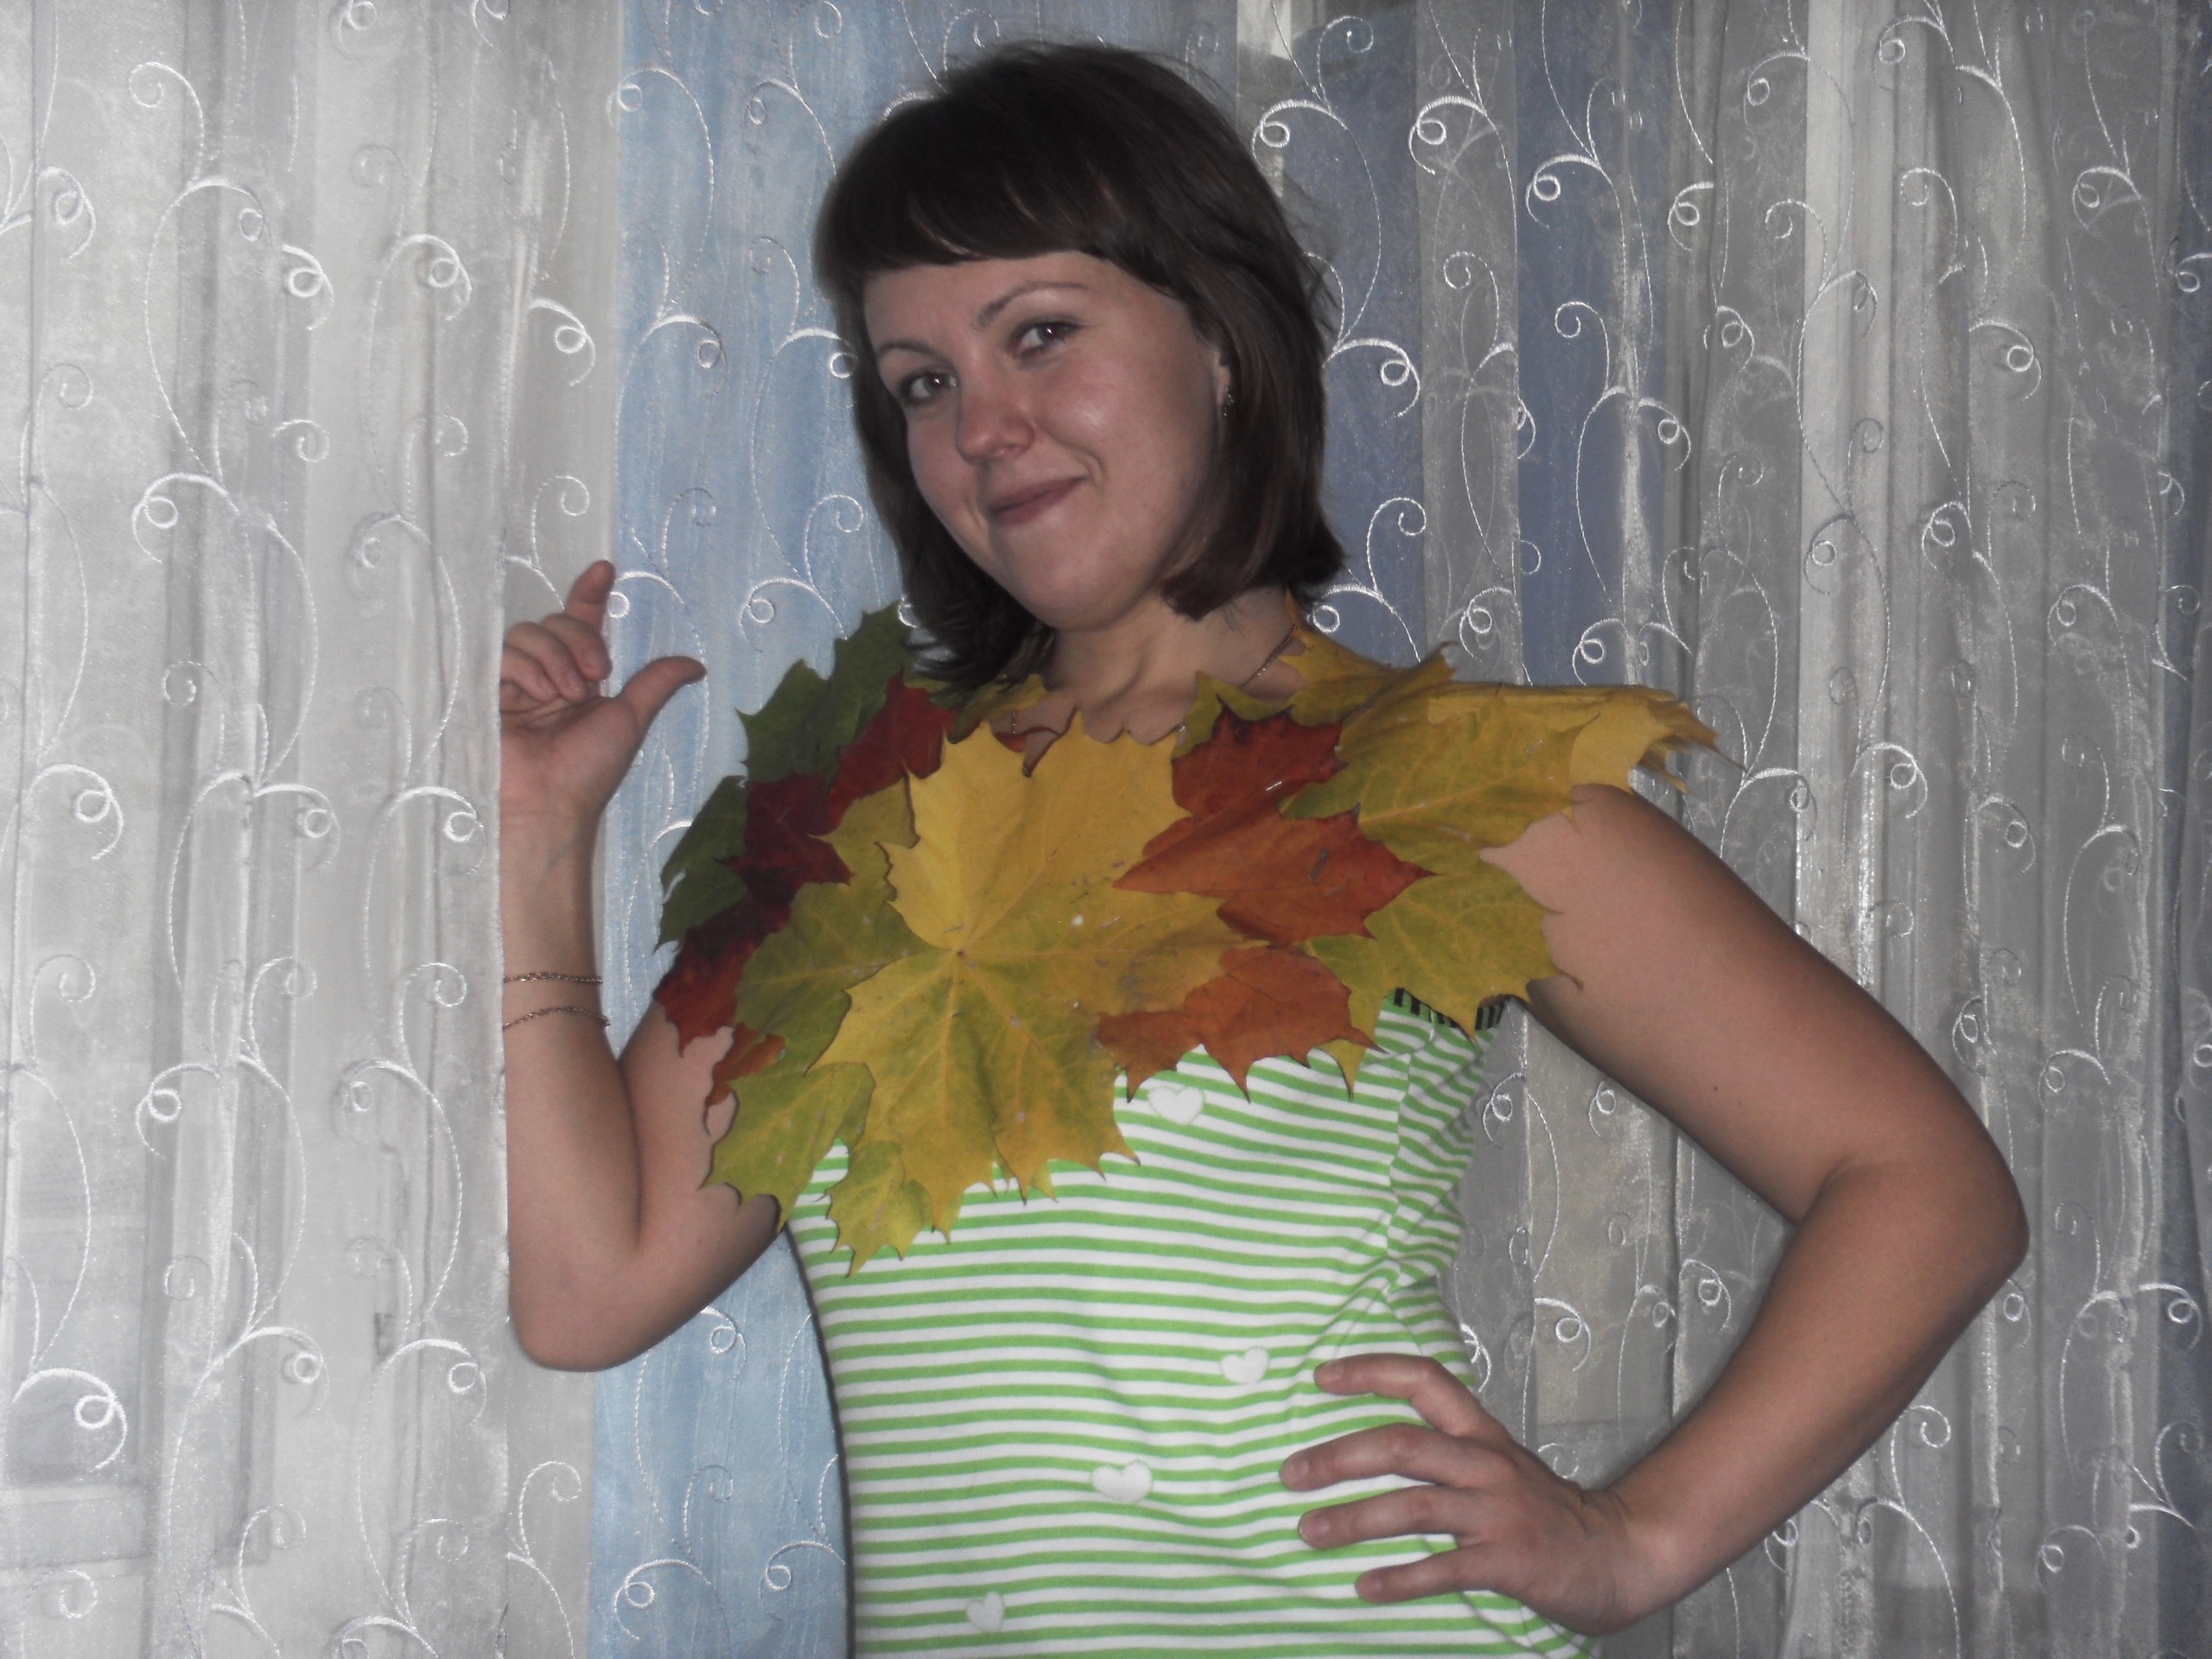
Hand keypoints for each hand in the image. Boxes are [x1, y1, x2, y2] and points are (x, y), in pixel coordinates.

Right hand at [501, 561, 703, 830]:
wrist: (548, 802)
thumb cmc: (588, 770)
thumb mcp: (630, 719)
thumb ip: (656, 684)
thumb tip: (697, 664)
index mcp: (580, 680)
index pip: (583, 624)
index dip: (589, 595)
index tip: (605, 568)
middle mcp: (547, 676)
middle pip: (556, 622)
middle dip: (579, 642)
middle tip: (592, 679)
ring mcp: (515, 684)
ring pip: (528, 632)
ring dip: (554, 658)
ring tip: (563, 695)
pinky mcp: (486, 692)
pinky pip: (501, 653)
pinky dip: (524, 667)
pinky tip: (536, 694)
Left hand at [1280, 1354, 1655, 1636]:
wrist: (1620, 1553)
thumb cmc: (1546, 1511)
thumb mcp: (1498, 1464)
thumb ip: (1445, 1451)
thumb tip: (1368, 1449)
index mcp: (1482, 1433)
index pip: (1425, 1380)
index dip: (1372, 1370)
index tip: (1321, 1375)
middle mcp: (1486, 1464)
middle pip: (1403, 1444)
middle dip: (1339, 1456)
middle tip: (1290, 1473)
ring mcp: (1498, 1511)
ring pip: (1414, 1505)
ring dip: (1354, 1519)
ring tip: (1309, 1531)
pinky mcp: (1509, 1560)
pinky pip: (1445, 1568)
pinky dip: (1401, 1578)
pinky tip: (1364, 1586)